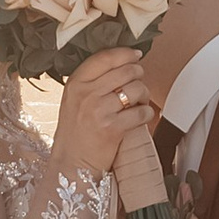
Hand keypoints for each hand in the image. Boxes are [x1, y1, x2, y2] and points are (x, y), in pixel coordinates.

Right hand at [47, 45, 152, 183]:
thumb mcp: (74, 100)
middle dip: (138, 76)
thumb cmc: (76, 133)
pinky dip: (146, 114)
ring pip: (136, 89)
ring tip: (138, 103)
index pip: (104, 57)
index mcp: (75, 83)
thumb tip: (122, 63)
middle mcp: (86, 94)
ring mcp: (98, 110)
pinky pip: (141, 112)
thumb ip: (92, 81)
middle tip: (137, 85)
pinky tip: (140, 117)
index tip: (135, 55)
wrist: (71, 164)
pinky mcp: (112, 128)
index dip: (124, 53)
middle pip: (126, 71)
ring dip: (144, 95)